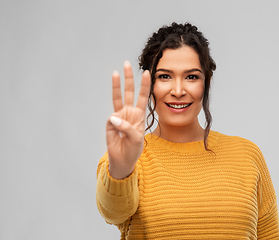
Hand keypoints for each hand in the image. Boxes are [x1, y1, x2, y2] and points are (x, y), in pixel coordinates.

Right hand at [106, 61, 150, 178]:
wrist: (123, 160)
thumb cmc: (134, 149)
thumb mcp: (137, 139)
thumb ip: (127, 127)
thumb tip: (113, 117)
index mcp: (139, 115)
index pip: (143, 97)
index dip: (145, 85)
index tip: (148, 73)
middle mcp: (129, 113)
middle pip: (129, 92)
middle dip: (129, 79)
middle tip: (127, 64)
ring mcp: (119, 117)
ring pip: (117, 98)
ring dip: (116, 86)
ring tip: (116, 73)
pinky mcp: (110, 124)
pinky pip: (112, 120)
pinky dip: (115, 125)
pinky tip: (118, 134)